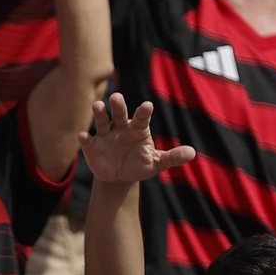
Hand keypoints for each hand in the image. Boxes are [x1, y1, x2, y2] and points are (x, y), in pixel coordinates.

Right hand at [78, 93, 194, 184]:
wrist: (120, 177)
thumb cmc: (139, 164)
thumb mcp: (156, 163)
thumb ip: (172, 157)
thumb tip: (192, 153)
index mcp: (138, 128)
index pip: (142, 117)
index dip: (144, 112)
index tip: (147, 106)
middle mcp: (121, 127)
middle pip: (119, 113)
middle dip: (118, 105)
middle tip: (116, 97)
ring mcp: (106, 136)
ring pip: (103, 121)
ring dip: (99, 113)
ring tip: (97, 105)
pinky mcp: (93, 147)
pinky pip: (89, 141)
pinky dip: (85, 139)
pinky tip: (83, 136)